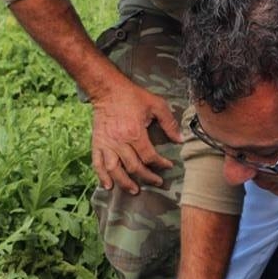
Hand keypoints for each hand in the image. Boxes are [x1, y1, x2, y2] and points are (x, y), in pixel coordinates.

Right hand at [91, 77, 182, 193]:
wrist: (107, 89)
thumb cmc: (132, 96)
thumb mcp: (156, 104)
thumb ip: (169, 123)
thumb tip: (180, 139)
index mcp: (134, 133)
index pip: (149, 157)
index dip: (160, 164)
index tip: (168, 166)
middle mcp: (119, 141)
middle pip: (134, 167)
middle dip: (147, 177)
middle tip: (157, 182)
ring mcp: (106, 144)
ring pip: (115, 170)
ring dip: (125, 183)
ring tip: (134, 190)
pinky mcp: (97, 143)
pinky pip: (97, 163)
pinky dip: (102, 176)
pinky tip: (108, 186)